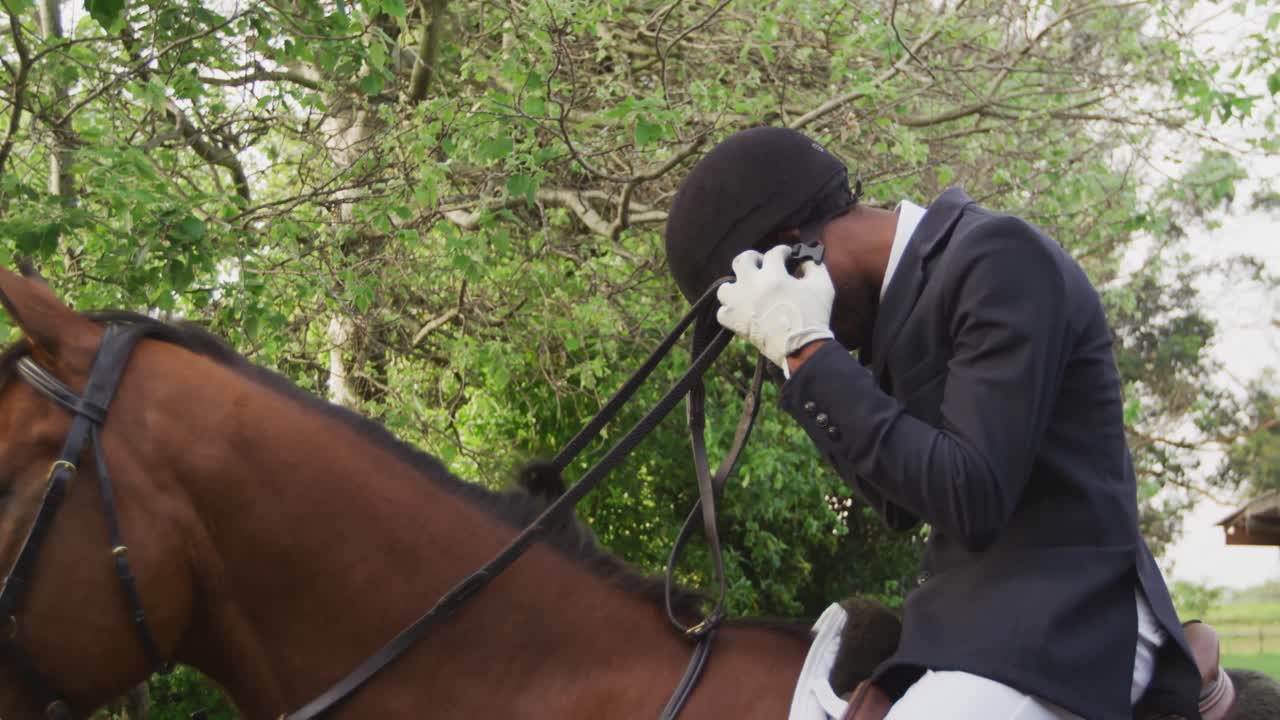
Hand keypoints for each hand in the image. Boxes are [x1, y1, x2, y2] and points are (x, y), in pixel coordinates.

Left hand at [716, 245, 834, 369]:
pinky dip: (731, 311)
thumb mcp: (823, 287)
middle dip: (754, 259)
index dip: (782, 251)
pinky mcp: (735, 322)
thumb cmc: (814, 316)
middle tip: (763, 265)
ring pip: (725, 287)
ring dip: (736, 286)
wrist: (802, 348)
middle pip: (742, 260)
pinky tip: (743, 311)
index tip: (786, 255)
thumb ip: (815, 267)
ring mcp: (740, 304)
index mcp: (773, 276)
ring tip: (747, 290)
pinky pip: (723, 312)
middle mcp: (751, 286)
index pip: (774, 253)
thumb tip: (805, 261)